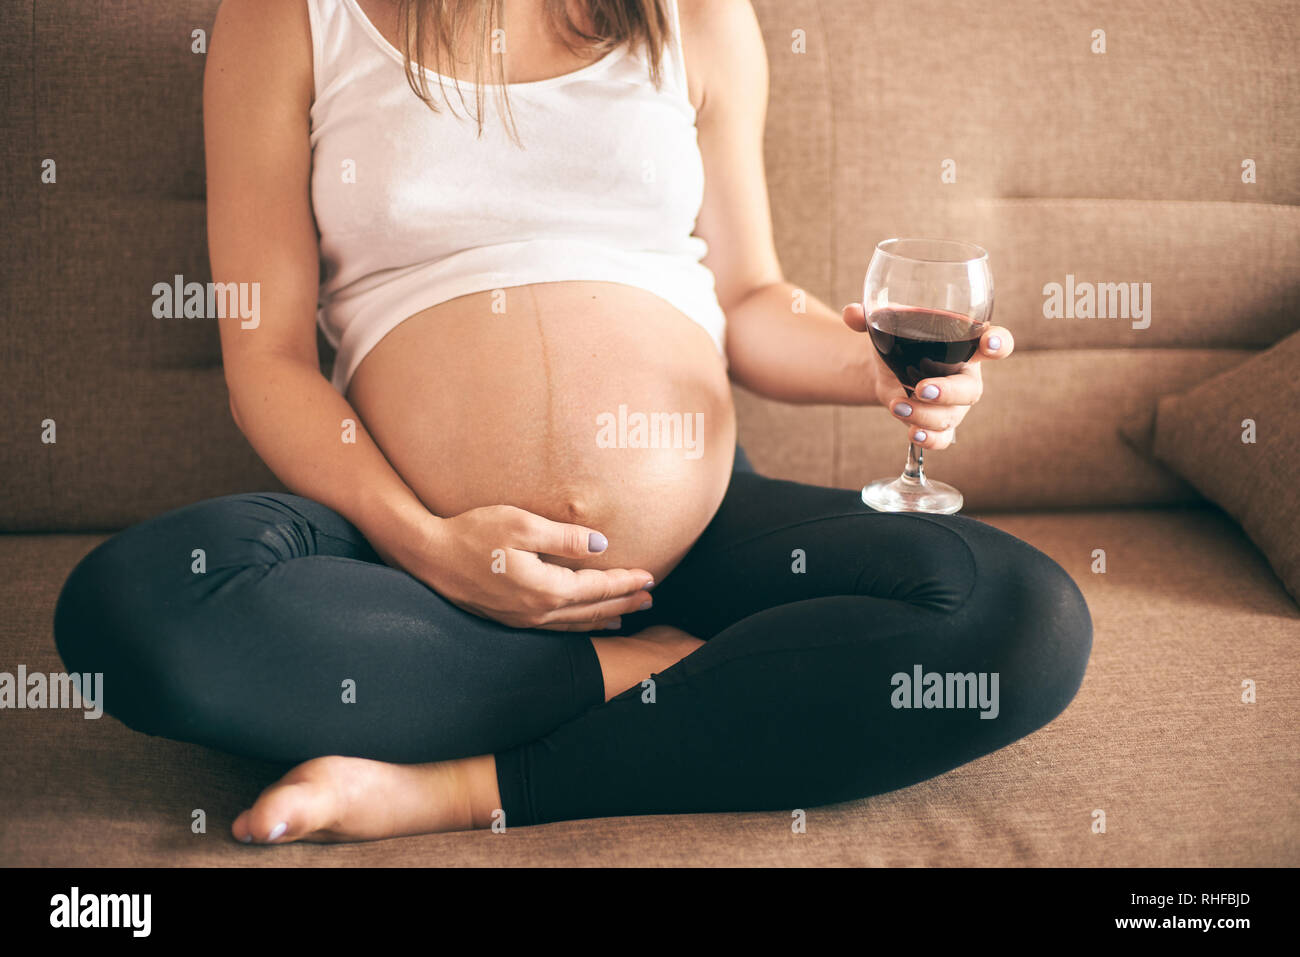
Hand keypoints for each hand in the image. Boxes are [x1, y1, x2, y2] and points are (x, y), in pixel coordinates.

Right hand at [416, 504, 655, 631]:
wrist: (428, 556)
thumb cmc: (473, 534)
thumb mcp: (521, 524)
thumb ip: (564, 538)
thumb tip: (600, 546)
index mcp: (544, 589)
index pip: (597, 588)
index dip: (625, 582)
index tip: (650, 576)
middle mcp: (537, 612)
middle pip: (591, 609)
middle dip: (623, 602)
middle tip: (650, 597)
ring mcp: (523, 620)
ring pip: (576, 623)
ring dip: (605, 616)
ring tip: (629, 612)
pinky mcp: (510, 619)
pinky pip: (557, 627)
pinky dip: (580, 625)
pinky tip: (587, 621)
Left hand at [842, 303, 1013, 449]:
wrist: (887, 365)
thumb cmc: (902, 336)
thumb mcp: (890, 322)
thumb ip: (872, 316)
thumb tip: (852, 313)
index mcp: (965, 343)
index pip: (996, 342)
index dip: (999, 343)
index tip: (990, 343)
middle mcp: (966, 375)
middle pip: (970, 389)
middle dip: (947, 392)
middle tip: (921, 388)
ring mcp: (955, 404)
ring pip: (951, 417)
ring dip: (924, 415)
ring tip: (897, 405)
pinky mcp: (940, 424)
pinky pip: (944, 439)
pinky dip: (930, 440)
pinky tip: (912, 434)